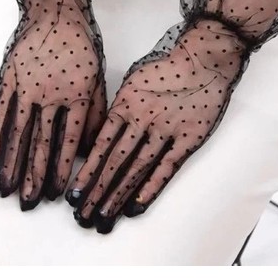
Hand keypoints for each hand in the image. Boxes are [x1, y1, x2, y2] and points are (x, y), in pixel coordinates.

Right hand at [0, 0, 127, 209]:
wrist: (56, 10)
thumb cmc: (82, 43)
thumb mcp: (97, 76)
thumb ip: (94, 112)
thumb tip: (92, 147)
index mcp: (76, 94)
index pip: (68, 140)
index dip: (61, 168)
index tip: (57, 192)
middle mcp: (50, 95)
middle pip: (40, 142)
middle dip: (34, 175)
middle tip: (30, 203)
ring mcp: (26, 87)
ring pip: (18, 133)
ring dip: (12, 165)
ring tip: (6, 191)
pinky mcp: (8, 81)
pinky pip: (0, 115)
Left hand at [67, 0, 277, 232]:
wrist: (204, 58)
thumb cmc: (166, 67)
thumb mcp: (133, 80)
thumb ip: (119, 109)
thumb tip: (101, 136)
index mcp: (125, 105)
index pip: (100, 146)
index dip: (86, 172)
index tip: (73, 195)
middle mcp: (142, 121)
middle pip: (115, 163)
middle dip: (96, 192)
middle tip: (82, 218)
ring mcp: (166, 131)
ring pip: (137, 169)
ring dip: (118, 196)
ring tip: (103, 219)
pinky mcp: (189, 139)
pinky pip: (167, 168)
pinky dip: (150, 189)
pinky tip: (136, 208)